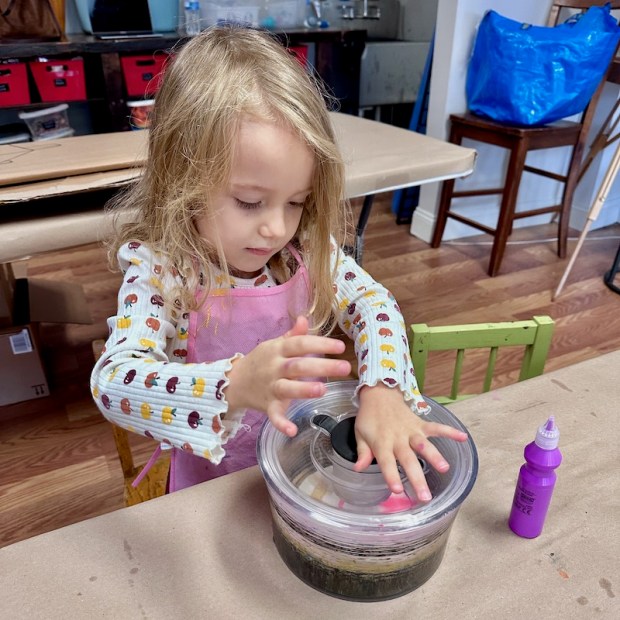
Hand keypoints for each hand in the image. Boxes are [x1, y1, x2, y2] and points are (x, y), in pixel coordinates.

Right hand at [225, 316, 351, 435]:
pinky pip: (274, 415)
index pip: (300, 344)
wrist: (234, 381)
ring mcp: (271, 387)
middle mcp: (275, 368)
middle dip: (321, 366)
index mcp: (278, 350)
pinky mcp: (267, 406)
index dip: (319, 344)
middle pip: (298, 366)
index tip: (339, 347)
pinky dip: (281, 424)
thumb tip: (304, 319)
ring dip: (304, 390)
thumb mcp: (275, 345)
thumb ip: (293, 335)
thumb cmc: (261, 361)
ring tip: (322, 390)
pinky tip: (292, 430)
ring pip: (287, 388)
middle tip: (345, 367)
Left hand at [353, 383, 468, 501]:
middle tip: (425, 496)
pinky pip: (436, 427)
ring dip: (434, 456)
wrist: (379, 394)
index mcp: (381, 442)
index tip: (397, 491)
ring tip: (445, 469)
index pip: (386, 462)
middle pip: (408, 459)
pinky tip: (463, 438)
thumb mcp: (360, 434)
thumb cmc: (369, 418)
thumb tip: (358, 469)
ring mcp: (411, 430)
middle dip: (417, 478)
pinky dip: (450, 431)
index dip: (391, 476)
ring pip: (423, 444)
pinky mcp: (420, 424)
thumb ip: (362, 452)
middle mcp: (398, 438)